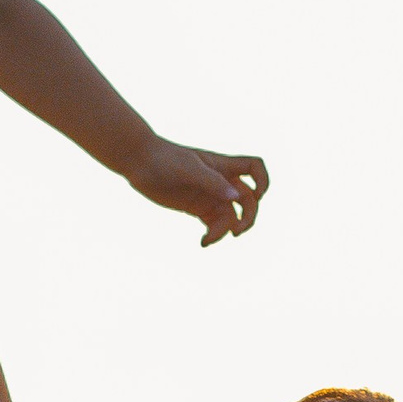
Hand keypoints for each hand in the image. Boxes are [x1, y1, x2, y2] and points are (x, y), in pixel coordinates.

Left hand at [129, 139, 270, 247]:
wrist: (139, 163)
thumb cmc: (165, 159)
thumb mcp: (189, 169)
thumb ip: (212, 182)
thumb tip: (235, 197)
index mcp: (223, 166)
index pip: (254, 168)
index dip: (263, 181)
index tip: (257, 196)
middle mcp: (220, 181)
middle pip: (247, 199)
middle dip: (248, 216)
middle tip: (236, 231)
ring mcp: (209, 195)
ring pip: (231, 216)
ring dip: (227, 230)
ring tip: (209, 239)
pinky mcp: (197, 208)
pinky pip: (214, 224)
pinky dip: (213, 234)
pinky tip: (203, 242)